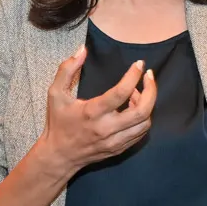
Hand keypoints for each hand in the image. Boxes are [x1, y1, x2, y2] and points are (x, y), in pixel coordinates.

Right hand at [37, 47, 156, 176]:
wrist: (59, 155)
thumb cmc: (58, 122)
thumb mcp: (55, 93)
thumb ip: (67, 69)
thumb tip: (82, 50)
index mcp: (92, 112)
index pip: (121, 93)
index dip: (133, 76)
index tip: (139, 64)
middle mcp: (107, 128)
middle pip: (142, 111)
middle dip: (151, 91)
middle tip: (149, 76)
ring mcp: (115, 141)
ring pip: (145, 123)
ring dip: (147, 104)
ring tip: (138, 93)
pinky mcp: (119, 149)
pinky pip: (140, 133)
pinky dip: (143, 118)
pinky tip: (135, 107)